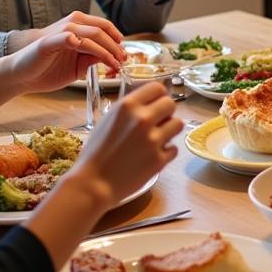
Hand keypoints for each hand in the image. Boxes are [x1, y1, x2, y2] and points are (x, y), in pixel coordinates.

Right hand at [10, 13, 126, 91]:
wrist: (20, 75)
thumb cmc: (48, 68)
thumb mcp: (77, 65)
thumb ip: (92, 58)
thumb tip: (114, 58)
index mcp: (78, 26)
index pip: (104, 27)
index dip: (117, 40)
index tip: (124, 55)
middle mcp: (71, 24)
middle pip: (101, 30)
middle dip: (116, 47)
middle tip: (123, 61)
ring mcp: (61, 32)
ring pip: (91, 35)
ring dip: (106, 50)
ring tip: (114, 63)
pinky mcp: (50, 42)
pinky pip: (69, 37)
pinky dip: (80, 42)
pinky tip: (91, 53)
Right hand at [74, 82, 180, 208]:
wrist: (94, 183)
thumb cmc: (95, 152)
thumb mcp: (108, 120)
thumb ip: (129, 110)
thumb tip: (149, 103)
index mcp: (127, 106)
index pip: (157, 88)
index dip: (158, 96)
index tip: (156, 104)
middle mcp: (142, 119)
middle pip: (171, 103)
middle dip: (166, 112)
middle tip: (158, 122)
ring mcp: (153, 140)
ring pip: (178, 124)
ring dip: (169, 130)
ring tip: (156, 139)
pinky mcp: (160, 159)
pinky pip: (174, 148)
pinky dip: (166, 152)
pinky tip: (152, 156)